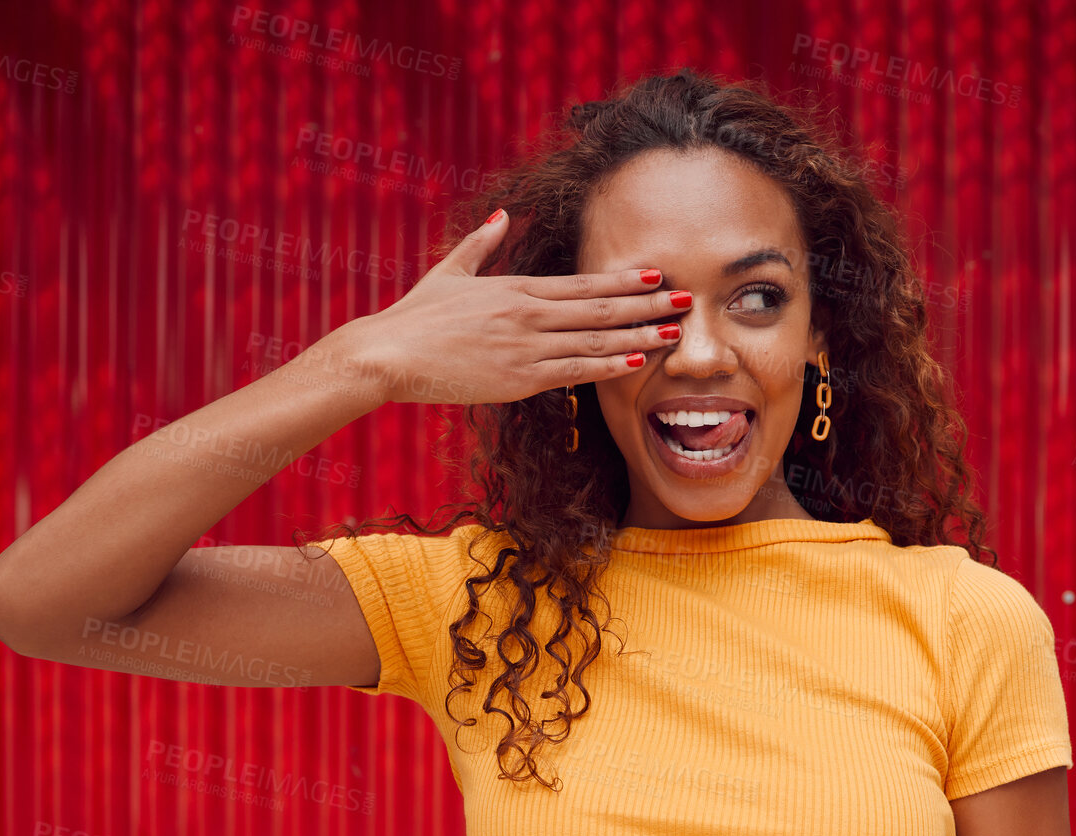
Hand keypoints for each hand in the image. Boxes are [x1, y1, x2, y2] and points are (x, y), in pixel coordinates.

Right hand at [321, 210, 691, 406]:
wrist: (388, 354)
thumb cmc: (415, 317)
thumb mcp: (449, 272)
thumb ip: (481, 244)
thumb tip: (500, 215)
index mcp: (515, 289)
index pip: (582, 284)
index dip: (623, 280)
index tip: (656, 275)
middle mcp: (527, 315)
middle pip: (600, 309)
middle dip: (647, 304)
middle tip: (687, 298)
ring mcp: (524, 348)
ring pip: (595, 341)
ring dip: (639, 336)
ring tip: (675, 333)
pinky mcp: (517, 379)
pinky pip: (573, 372)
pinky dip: (607, 367)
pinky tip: (636, 362)